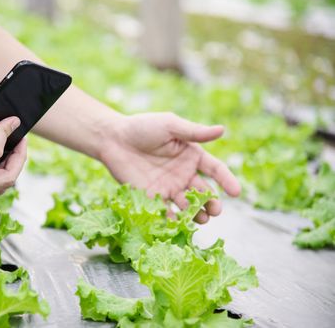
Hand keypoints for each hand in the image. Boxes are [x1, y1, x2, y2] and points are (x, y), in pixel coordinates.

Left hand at [99, 113, 240, 223]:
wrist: (113, 139)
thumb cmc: (142, 127)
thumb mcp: (170, 126)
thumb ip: (194, 132)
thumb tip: (222, 129)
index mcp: (192, 156)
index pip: (215, 170)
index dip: (226, 180)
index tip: (235, 192)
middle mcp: (183, 174)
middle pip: (204, 192)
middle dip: (212, 203)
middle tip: (215, 211)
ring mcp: (169, 187)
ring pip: (188, 205)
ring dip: (196, 214)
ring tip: (202, 219)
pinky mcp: (152, 198)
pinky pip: (165, 211)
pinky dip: (172, 219)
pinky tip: (177, 223)